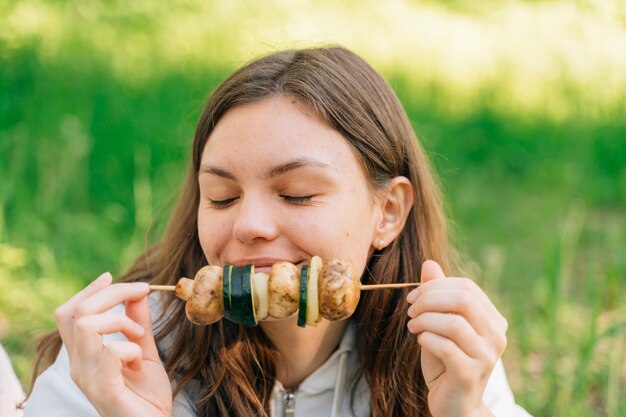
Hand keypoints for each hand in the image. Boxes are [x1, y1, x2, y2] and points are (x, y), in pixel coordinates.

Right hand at [55, 272, 171, 416]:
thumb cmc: (146, 395)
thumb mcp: (144, 350)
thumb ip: (138, 323)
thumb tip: (137, 292)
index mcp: (84, 354)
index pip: (69, 313)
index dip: (88, 290)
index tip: (111, 276)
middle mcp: (78, 365)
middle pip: (77, 311)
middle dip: (111, 293)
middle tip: (140, 293)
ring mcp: (87, 378)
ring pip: (87, 326)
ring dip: (120, 321)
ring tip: (139, 336)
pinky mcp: (103, 390)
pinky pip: (110, 352)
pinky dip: (129, 347)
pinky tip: (138, 360)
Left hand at [406, 261, 507, 416]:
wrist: (454, 404)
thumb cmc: (446, 361)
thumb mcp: (440, 324)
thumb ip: (437, 295)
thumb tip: (429, 263)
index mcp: (493, 320)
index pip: (466, 287)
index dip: (435, 286)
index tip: (413, 296)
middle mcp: (496, 336)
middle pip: (463, 299)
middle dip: (429, 299)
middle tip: (411, 310)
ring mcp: (486, 357)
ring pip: (454, 323)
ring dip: (425, 320)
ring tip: (413, 326)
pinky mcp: (470, 375)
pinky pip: (445, 346)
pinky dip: (426, 338)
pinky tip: (420, 341)